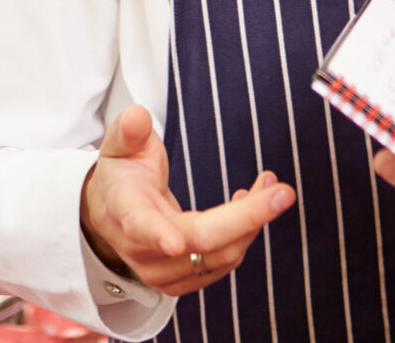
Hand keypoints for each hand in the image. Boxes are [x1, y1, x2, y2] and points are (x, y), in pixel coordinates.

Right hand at [80, 104, 294, 295]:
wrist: (111, 215)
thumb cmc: (122, 175)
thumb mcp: (119, 146)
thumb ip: (128, 131)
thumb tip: (135, 115)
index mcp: (126, 211)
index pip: (141, 226)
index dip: (158, 235)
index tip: (176, 242)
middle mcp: (144, 249)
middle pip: (201, 242)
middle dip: (247, 218)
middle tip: (283, 192)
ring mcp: (163, 270)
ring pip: (221, 255)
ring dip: (254, 221)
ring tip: (268, 183)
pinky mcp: (183, 279)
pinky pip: (225, 261)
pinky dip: (246, 234)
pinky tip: (249, 203)